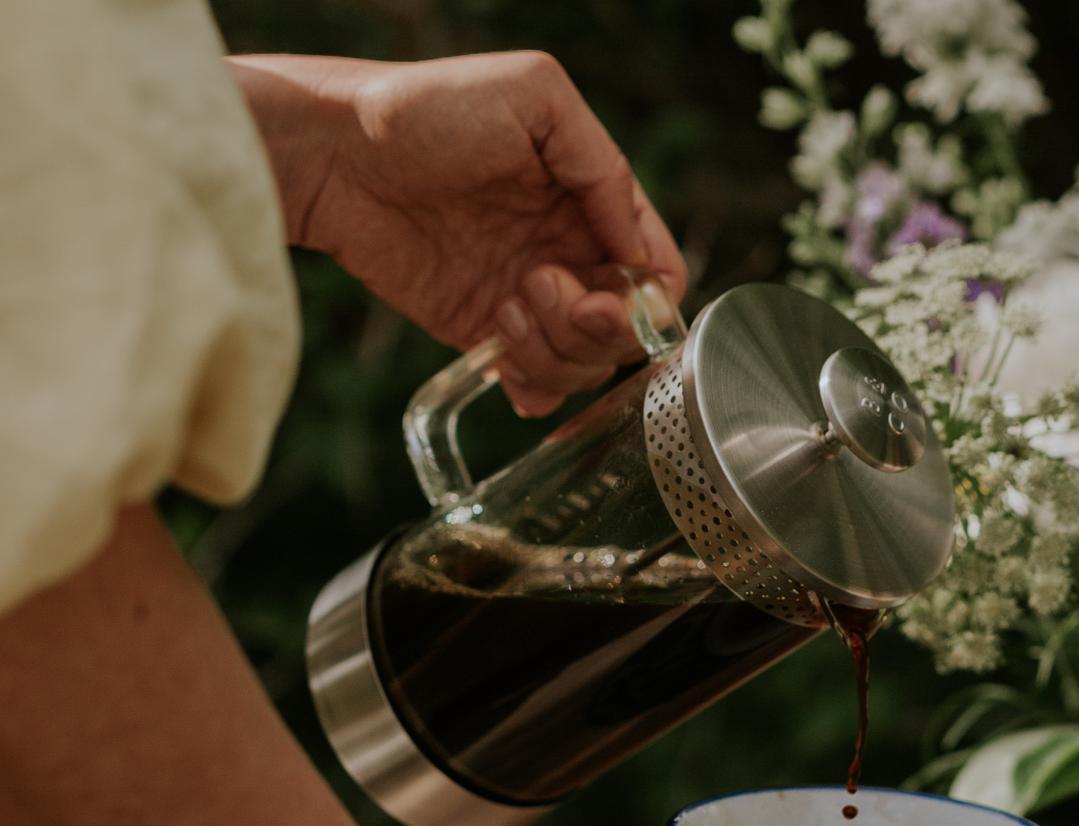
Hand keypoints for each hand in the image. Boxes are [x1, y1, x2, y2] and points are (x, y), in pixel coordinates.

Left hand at [234, 52, 685, 415]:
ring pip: (586, 366)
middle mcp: (569, 255)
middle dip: (597, 327)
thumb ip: (603, 166)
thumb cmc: (427, 108)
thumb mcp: (536, 97)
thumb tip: (638, 254)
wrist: (334, 154)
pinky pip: (538, 387)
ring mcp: (529, 300)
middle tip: (540, 286)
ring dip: (554, 351)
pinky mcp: (486, 333)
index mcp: (592, 204)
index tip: (607, 292)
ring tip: (503, 306)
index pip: (658, 271)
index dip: (650, 298)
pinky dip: (533, 389)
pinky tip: (502, 358)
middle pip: (628, 331)